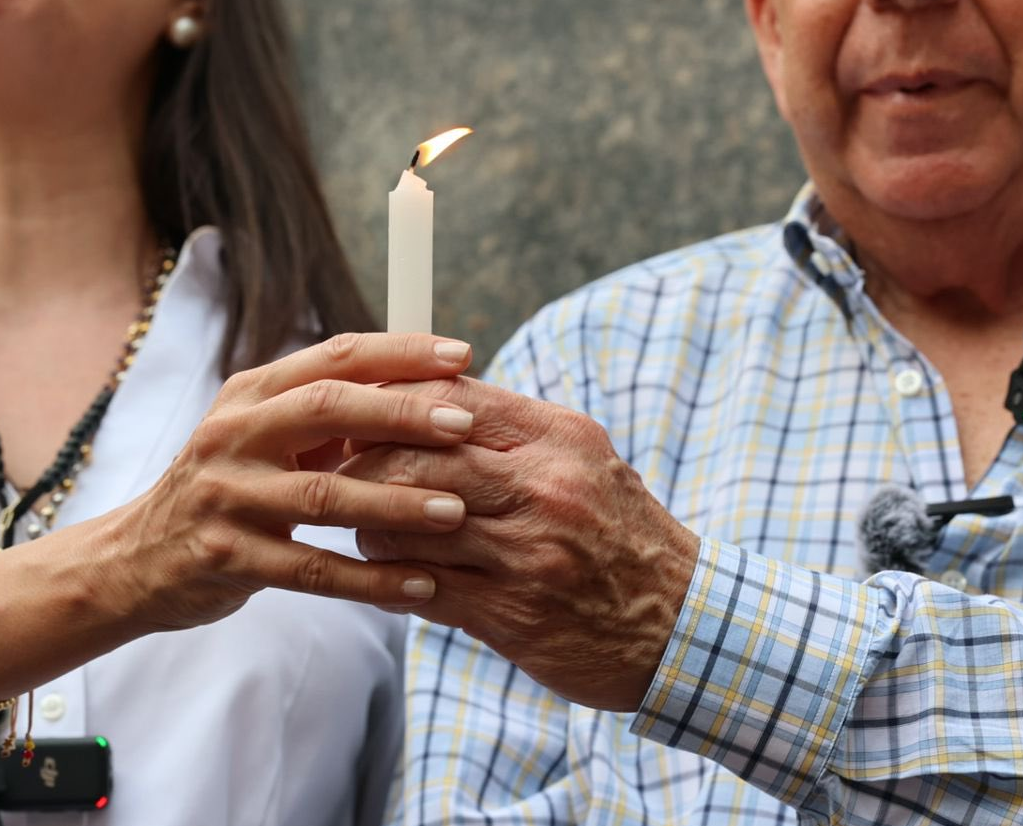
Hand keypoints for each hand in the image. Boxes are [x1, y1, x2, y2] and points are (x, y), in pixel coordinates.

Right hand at [99, 333, 478, 633]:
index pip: (333, 357)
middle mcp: (234, 435)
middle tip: (465, 424)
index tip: (460, 354)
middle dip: (403, 414)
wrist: (137, 557)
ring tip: (457, 512)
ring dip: (397, 503)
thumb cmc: (225, 488)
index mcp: (251, 394)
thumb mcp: (260, 434)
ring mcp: (227, 497)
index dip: (399, 352)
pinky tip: (420, 586)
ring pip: (324, 496)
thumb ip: (325, 411)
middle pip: (327, 409)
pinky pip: (313, 571)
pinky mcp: (228, 557)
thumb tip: (421, 385)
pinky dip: (371, 580)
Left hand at [341, 376, 699, 711]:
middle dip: (363, 462)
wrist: (682, 625)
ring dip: (371, 525)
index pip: (450, 398)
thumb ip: (513, 432)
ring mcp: (526, 553)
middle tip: (339, 473)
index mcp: (559, 439)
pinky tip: (389, 575)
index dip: (391, 403)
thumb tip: (431, 402)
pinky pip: (421, 586)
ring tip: (367, 528)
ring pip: (406, 522)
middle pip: (415, 455)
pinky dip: (391, 579)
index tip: (361, 416)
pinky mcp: (510, 614)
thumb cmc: (622, 534)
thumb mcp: (584, 461)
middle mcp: (543, 488)